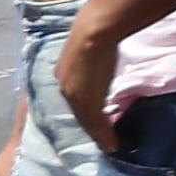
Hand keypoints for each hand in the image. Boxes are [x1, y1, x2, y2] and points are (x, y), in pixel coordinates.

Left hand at [55, 17, 126, 151]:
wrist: (95, 30)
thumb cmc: (96, 30)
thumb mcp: (90, 47)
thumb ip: (94, 58)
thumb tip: (105, 56)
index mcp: (63, 74)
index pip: (73, 98)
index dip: (82, 110)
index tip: (91, 120)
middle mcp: (64, 87)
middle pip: (76, 113)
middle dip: (88, 127)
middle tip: (100, 140)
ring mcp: (74, 96)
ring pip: (85, 122)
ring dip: (98, 135)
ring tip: (108, 145)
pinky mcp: (86, 102)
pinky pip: (95, 125)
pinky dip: (104, 136)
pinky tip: (112, 145)